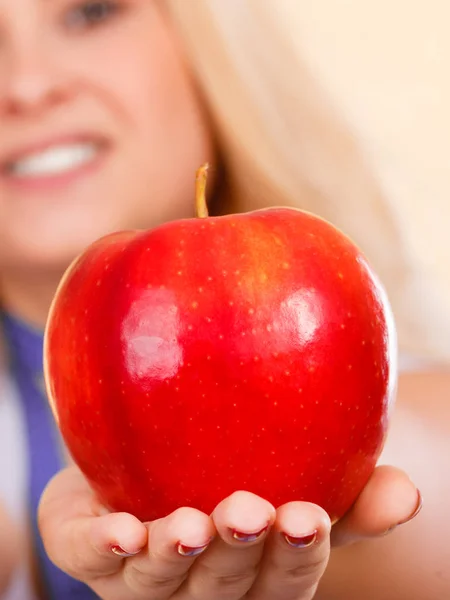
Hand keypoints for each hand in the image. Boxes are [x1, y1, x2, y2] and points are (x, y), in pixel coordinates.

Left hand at [38, 464, 420, 599]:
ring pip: (156, 582)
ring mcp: (139, 573)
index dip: (297, 557)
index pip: (283, 580)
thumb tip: (408, 493)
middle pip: (222, 584)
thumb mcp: (297, 485)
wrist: (143, 453)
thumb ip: (349, 497)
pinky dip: (104, 548)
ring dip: (175, 557)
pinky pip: (88, 556)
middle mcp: (198, 586)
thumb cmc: (233, 476)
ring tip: (190, 525)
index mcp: (252, 577)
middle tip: (252, 512)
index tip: (309, 518)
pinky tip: (120, 531)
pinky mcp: (87, 544)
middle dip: (237, 554)